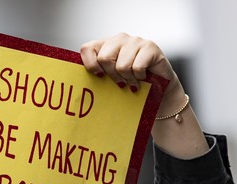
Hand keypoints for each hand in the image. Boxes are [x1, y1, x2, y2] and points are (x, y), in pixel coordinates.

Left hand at [80, 33, 207, 158]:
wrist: (158, 90)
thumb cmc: (131, 84)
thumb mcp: (110, 80)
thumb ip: (97, 75)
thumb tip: (78, 84)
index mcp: (105, 45)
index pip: (87, 48)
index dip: (90, 65)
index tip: (98, 77)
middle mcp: (119, 39)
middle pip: (104, 58)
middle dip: (112, 75)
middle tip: (120, 82)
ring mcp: (135, 41)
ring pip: (121, 64)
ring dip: (128, 79)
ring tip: (133, 81)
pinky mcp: (150, 47)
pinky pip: (137, 67)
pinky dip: (139, 78)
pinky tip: (143, 78)